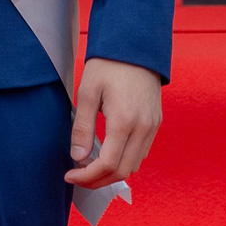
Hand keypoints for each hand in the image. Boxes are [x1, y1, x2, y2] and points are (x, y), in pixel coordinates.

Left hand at [66, 58, 161, 188]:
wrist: (135, 45)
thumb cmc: (108, 65)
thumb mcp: (87, 92)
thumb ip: (82, 127)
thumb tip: (78, 158)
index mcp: (124, 121)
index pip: (107, 165)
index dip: (87, 177)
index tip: (70, 176)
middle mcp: (143, 128)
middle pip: (123, 171)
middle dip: (99, 180)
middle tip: (78, 177)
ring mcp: (152, 126)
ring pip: (135, 165)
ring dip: (113, 173)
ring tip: (90, 167)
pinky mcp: (155, 122)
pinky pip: (142, 152)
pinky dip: (125, 160)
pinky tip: (108, 153)